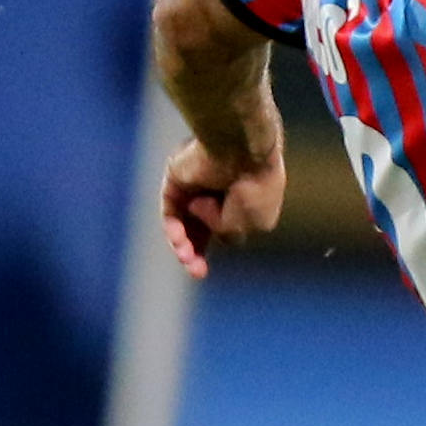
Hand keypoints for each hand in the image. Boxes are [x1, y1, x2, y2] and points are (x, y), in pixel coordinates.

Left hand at [159, 137, 283, 278]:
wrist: (241, 153)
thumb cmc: (254, 187)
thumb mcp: (251, 223)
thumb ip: (229, 232)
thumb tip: (207, 224)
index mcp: (247, 199)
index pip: (227, 227)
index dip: (217, 248)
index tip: (209, 267)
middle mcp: (221, 192)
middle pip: (201, 229)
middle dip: (197, 252)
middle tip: (197, 272)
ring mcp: (198, 185)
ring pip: (183, 222)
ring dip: (185, 244)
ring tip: (187, 259)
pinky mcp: (177, 179)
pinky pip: (171, 210)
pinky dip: (174, 228)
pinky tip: (180, 240)